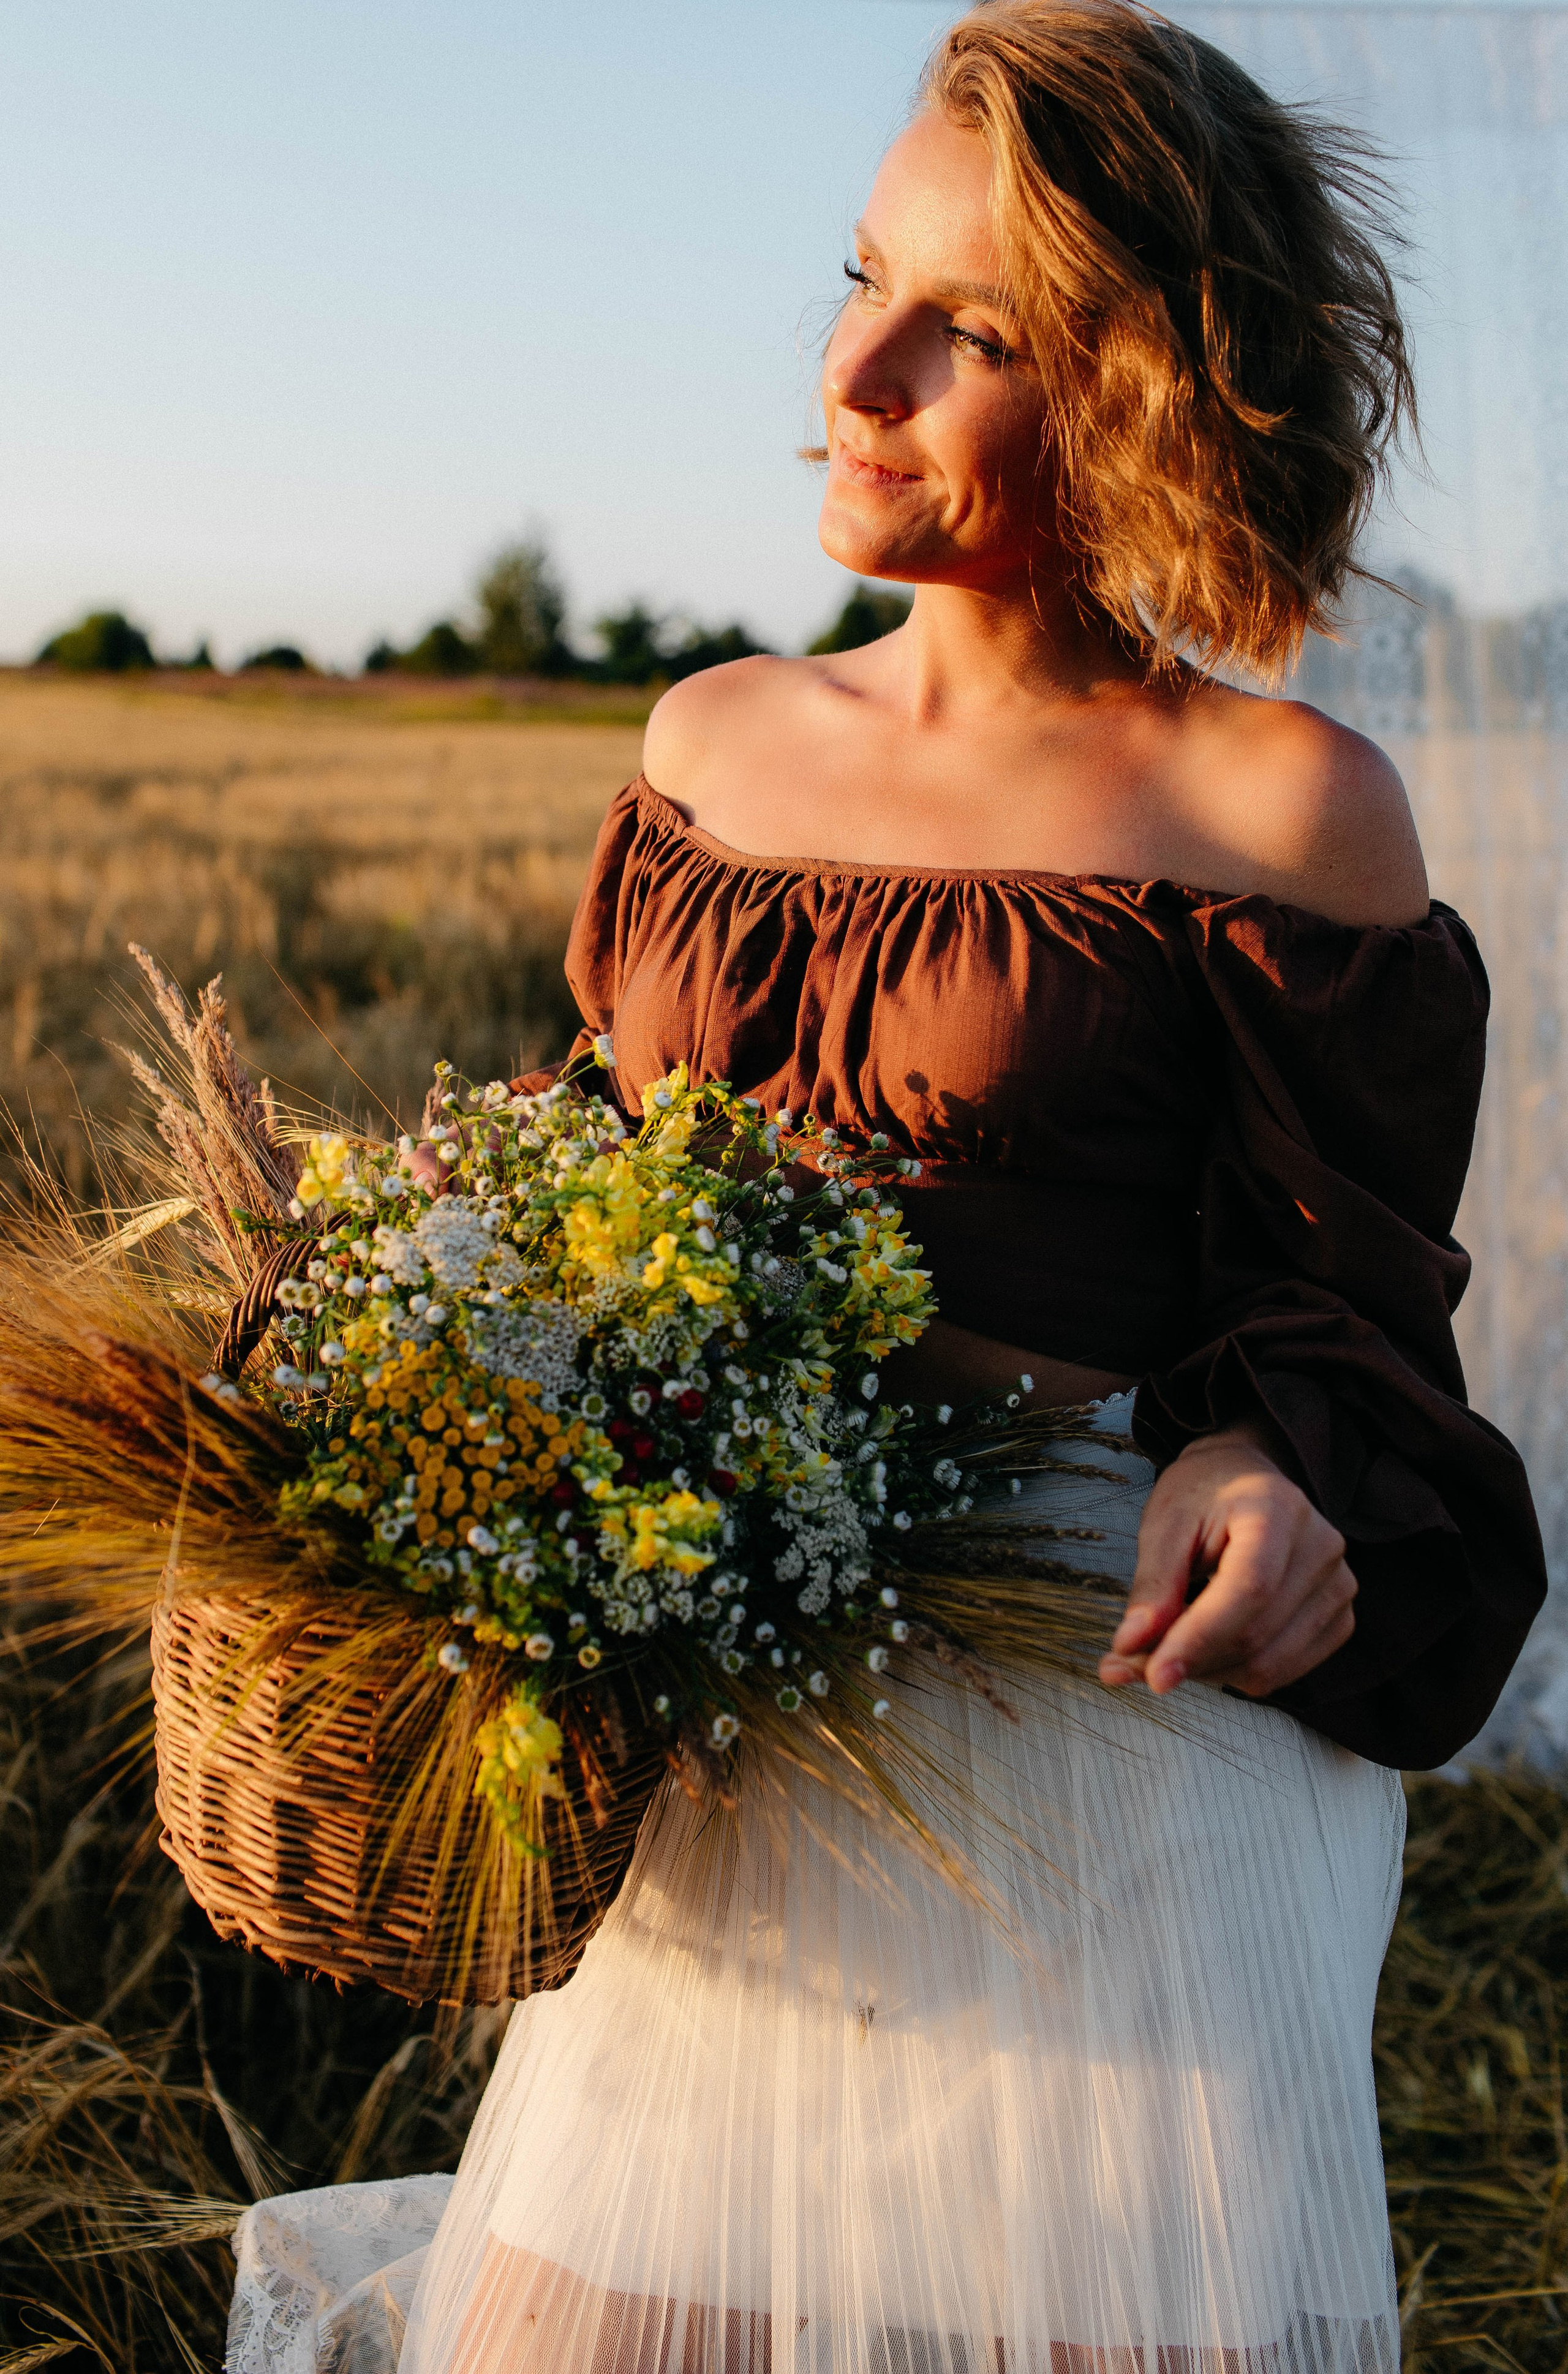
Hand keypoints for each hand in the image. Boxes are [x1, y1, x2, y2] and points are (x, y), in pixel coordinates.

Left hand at [1099, 1427, 1356, 1698]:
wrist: (1246, 1478)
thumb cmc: (1203, 1494)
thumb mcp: (1165, 1522)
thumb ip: (1152, 1585)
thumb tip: (1131, 1647)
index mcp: (1277, 1510)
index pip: (1249, 1589)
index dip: (1199, 1638)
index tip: (1154, 1675)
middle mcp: (1321, 1549)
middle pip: (1256, 1636)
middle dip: (1189, 1660)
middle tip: (1132, 1662)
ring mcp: (1338, 1586)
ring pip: (1268, 1665)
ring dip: (1207, 1671)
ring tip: (1168, 1647)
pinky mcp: (1338, 1617)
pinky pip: (1283, 1672)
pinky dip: (1235, 1672)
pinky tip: (1208, 1645)